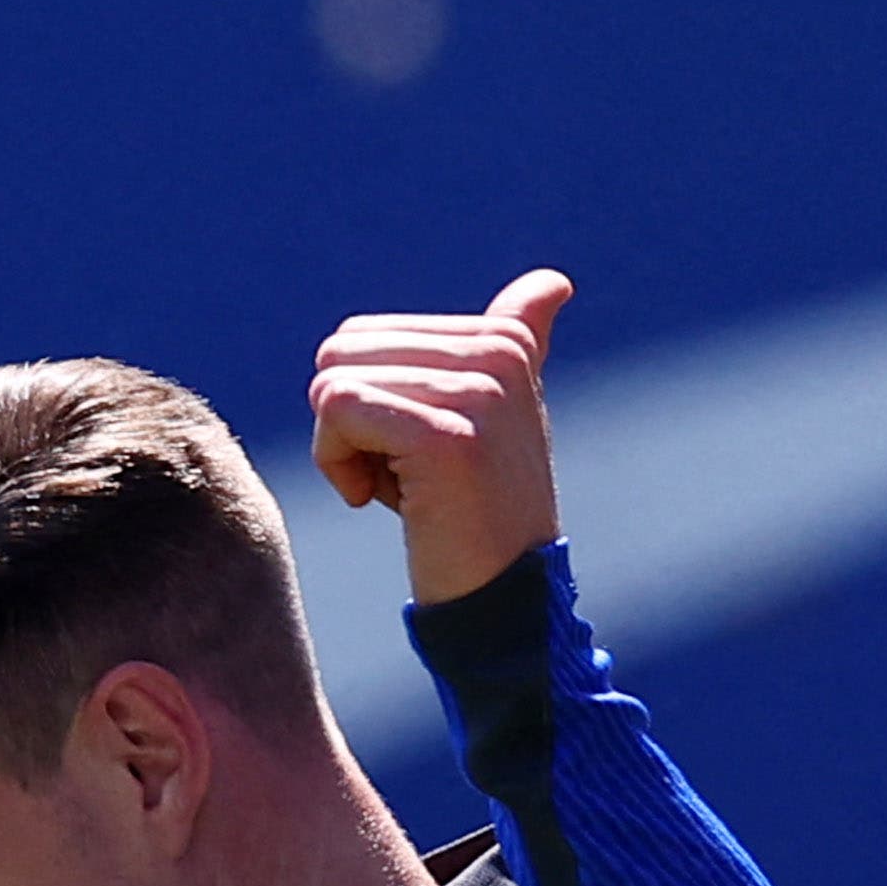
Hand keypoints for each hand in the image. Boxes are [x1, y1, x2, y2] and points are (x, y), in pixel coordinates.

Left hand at [309, 268, 574, 608]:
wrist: (506, 604)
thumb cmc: (482, 519)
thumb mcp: (500, 418)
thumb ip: (518, 345)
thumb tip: (555, 281)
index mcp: (504, 341)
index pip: (363, 337)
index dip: (368, 403)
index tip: (422, 454)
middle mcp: (498, 354)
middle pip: (341, 352)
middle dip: (350, 422)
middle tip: (407, 478)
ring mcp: (477, 394)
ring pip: (332, 384)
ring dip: (345, 451)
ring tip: (408, 491)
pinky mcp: (446, 436)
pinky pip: (337, 411)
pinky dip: (339, 466)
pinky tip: (388, 504)